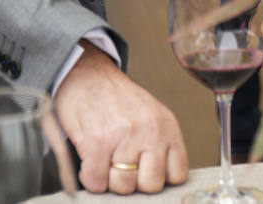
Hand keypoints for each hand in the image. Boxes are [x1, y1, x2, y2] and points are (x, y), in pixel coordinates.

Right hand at [54, 43, 188, 193]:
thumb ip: (160, 145)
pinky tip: (90, 162)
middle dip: (134, 183)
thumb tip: (159, 182)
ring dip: (110, 181)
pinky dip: (90, 178)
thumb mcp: (151, 115)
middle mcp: (150, 131)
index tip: (145, 172)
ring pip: (123, 187)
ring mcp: (124, 137)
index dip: (159, 179)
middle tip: (122, 167)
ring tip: (105, 162)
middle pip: (151, 185)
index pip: (177, 174)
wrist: (86, 75)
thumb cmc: (116, 99)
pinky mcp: (97, 143)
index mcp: (167, 126)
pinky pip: (96, 182)